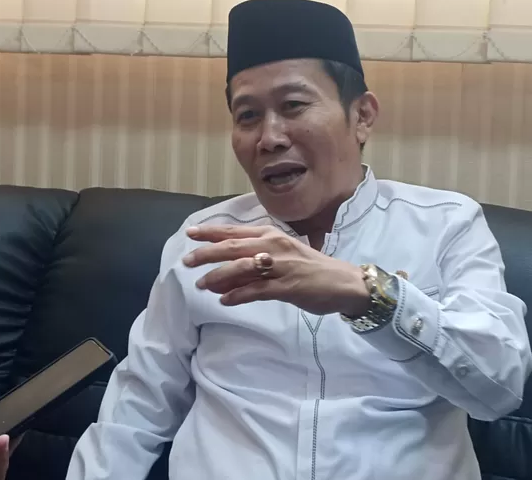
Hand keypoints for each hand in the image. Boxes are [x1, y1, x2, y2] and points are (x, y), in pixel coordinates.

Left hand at [182, 225, 369, 315]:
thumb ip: (253, 264)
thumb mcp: (282, 257)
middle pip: (233, 247)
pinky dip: (238, 295)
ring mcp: (281, 266)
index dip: (211, 232)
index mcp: (272, 235)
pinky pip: (257, 290)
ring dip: (218, 277)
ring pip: (242, 268)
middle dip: (207, 253)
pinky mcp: (288, 287)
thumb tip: (221, 274)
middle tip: (186, 261)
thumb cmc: (311, 268)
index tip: (190, 233)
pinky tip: (225, 301)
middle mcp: (275, 246)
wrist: (344, 282)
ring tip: (201, 285)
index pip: (235, 231)